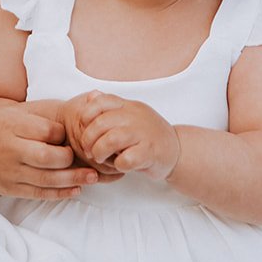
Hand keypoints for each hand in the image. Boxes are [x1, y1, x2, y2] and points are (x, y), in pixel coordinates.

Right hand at [0, 104, 100, 198]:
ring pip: (47, 180)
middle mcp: (10, 150)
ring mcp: (10, 173)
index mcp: (11, 125)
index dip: (62, 133)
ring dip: (73, 179)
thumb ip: (38, 117)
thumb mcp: (11, 113)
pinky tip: (76, 189)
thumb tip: (74, 117)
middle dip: (69, 158)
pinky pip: (39, 194)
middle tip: (81, 155)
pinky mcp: (11, 189)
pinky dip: (60, 193)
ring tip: (92, 177)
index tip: (66, 134)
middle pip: (48, 157)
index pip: (47, 130)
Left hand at [63, 91, 179, 181]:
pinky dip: (118, 165)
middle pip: (101, 123)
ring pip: (111, 140)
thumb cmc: (148, 134)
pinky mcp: (150, 153)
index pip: (101, 101)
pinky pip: (126, 159)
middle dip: (88, 139)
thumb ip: (111, 108)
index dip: (87, 115)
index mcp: (128, 106)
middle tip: (89, 150)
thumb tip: (91, 96)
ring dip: (99, 152)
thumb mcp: (130, 115)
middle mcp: (136, 117)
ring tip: (100, 158)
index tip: (84, 128)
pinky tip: (121, 165)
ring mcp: (144, 134)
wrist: (177, 150)